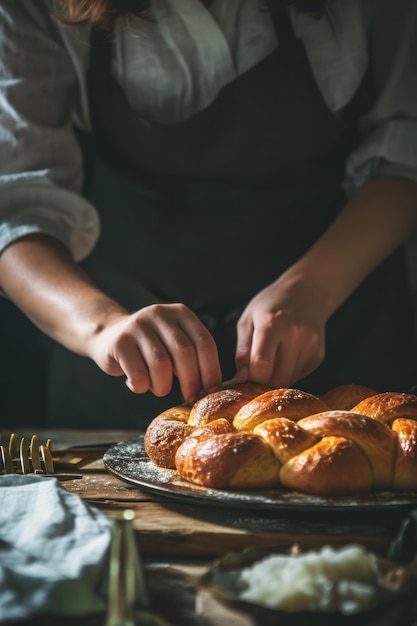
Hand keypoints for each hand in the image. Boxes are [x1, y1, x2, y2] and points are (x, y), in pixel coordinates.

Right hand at [87, 303, 221, 402]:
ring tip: (159, 389)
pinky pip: (139, 374)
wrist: (108, 337)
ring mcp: (138, 325)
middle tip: (189, 397)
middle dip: (191, 381)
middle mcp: (160, 314)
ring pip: (161, 365)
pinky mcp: (120, 342)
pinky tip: (137, 384)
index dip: (211, 369)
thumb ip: (192, 357)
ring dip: (163, 386)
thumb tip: (211, 389)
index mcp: (181, 313)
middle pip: (185, 352)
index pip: (204, 341)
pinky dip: (142, 387)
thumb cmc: (150, 349)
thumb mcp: (174, 344)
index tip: (211, 391)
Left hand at [235, 269, 327, 388]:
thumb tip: (240, 381)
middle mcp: (295, 336)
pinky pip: (298, 376)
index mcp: (272, 324)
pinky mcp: (318, 356)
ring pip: (288, 382)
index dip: (249, 379)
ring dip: (275, 379)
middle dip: (262, 384)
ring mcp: (310, 347)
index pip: (261, 365)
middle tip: (254, 374)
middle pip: (277, 380)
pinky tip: (285, 355)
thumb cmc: (271, 304)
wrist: (308, 291)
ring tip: (270, 359)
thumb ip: (243, 353)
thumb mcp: (248, 320)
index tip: (242, 379)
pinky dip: (287, 373)